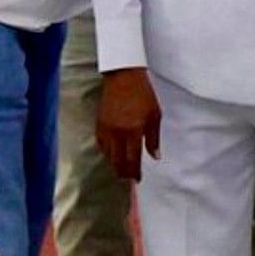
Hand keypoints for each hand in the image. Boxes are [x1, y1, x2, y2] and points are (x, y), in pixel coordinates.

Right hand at [96, 66, 158, 183]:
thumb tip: (155, 156)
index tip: (138, 179)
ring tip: (121, 168)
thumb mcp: (155, 115)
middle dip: (123, 173)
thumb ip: (153, 138)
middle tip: (129, 178)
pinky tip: (113, 154)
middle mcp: (118, 133)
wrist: (123, 76)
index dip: (135, 173)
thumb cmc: (143, 94)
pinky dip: (107, 152)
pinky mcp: (99, 123)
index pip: (132, 160)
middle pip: (118, 161)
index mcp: (133, 131)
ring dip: (115, 164)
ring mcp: (106, 129)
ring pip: (108, 155)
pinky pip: (101, 144)